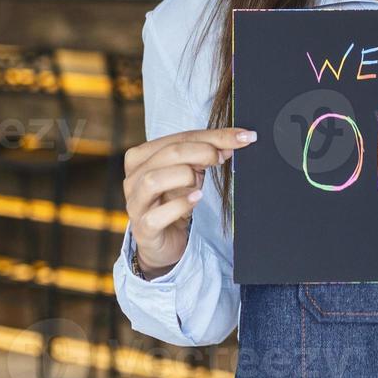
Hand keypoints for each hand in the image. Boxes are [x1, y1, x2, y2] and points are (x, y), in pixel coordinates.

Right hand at [122, 127, 255, 277]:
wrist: (164, 241)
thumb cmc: (175, 199)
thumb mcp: (190, 172)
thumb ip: (207, 154)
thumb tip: (236, 140)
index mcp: (141, 157)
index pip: (179, 138)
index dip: (214, 136)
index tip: (244, 136)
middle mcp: (133, 178)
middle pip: (168, 154)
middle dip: (202, 151)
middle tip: (223, 158)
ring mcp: (135, 204)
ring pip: (153, 180)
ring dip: (184, 176)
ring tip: (200, 183)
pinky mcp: (143, 229)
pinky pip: (156, 216)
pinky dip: (179, 205)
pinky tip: (196, 199)